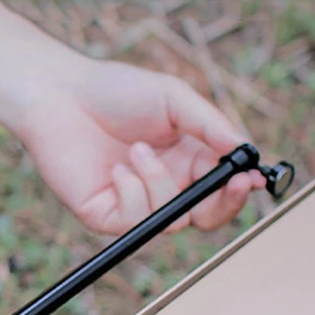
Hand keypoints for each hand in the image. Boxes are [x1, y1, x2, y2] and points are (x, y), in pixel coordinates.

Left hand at [18, 57, 266, 234]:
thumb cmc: (115, 92)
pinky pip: (135, 222)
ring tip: (137, 150)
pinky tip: (118, 168)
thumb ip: (209, 124)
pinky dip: (133, 193)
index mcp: (187, 160)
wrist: (60, 96)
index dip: (241, 189)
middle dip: (222, 204)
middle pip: (206, 218)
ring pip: (172, 220)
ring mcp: (135, 204)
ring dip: (160, 183)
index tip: (254, 178)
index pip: (222, 188)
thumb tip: (243, 149)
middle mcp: (164, 186)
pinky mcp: (105, 215)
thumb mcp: (173, 98)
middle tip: (229, 183)